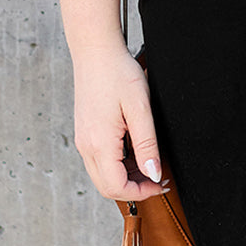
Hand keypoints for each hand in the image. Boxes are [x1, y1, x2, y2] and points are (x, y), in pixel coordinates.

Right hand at [72, 43, 166, 201]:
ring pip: (103, 175)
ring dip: (127, 177)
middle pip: (107, 187)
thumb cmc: (118, 73)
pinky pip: (100, 161)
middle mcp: (86, 146)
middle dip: (135, 189)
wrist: (96, 52)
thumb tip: (154, 174)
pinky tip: (136, 150)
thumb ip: (147, 145)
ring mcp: (83, 140)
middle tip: (159, 178)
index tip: (162, 183)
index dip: (142, 192)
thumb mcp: (140, 109)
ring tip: (150, 162)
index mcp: (98, 143)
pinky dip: (118, 164)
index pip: (116, 187)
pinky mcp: (85, 133)